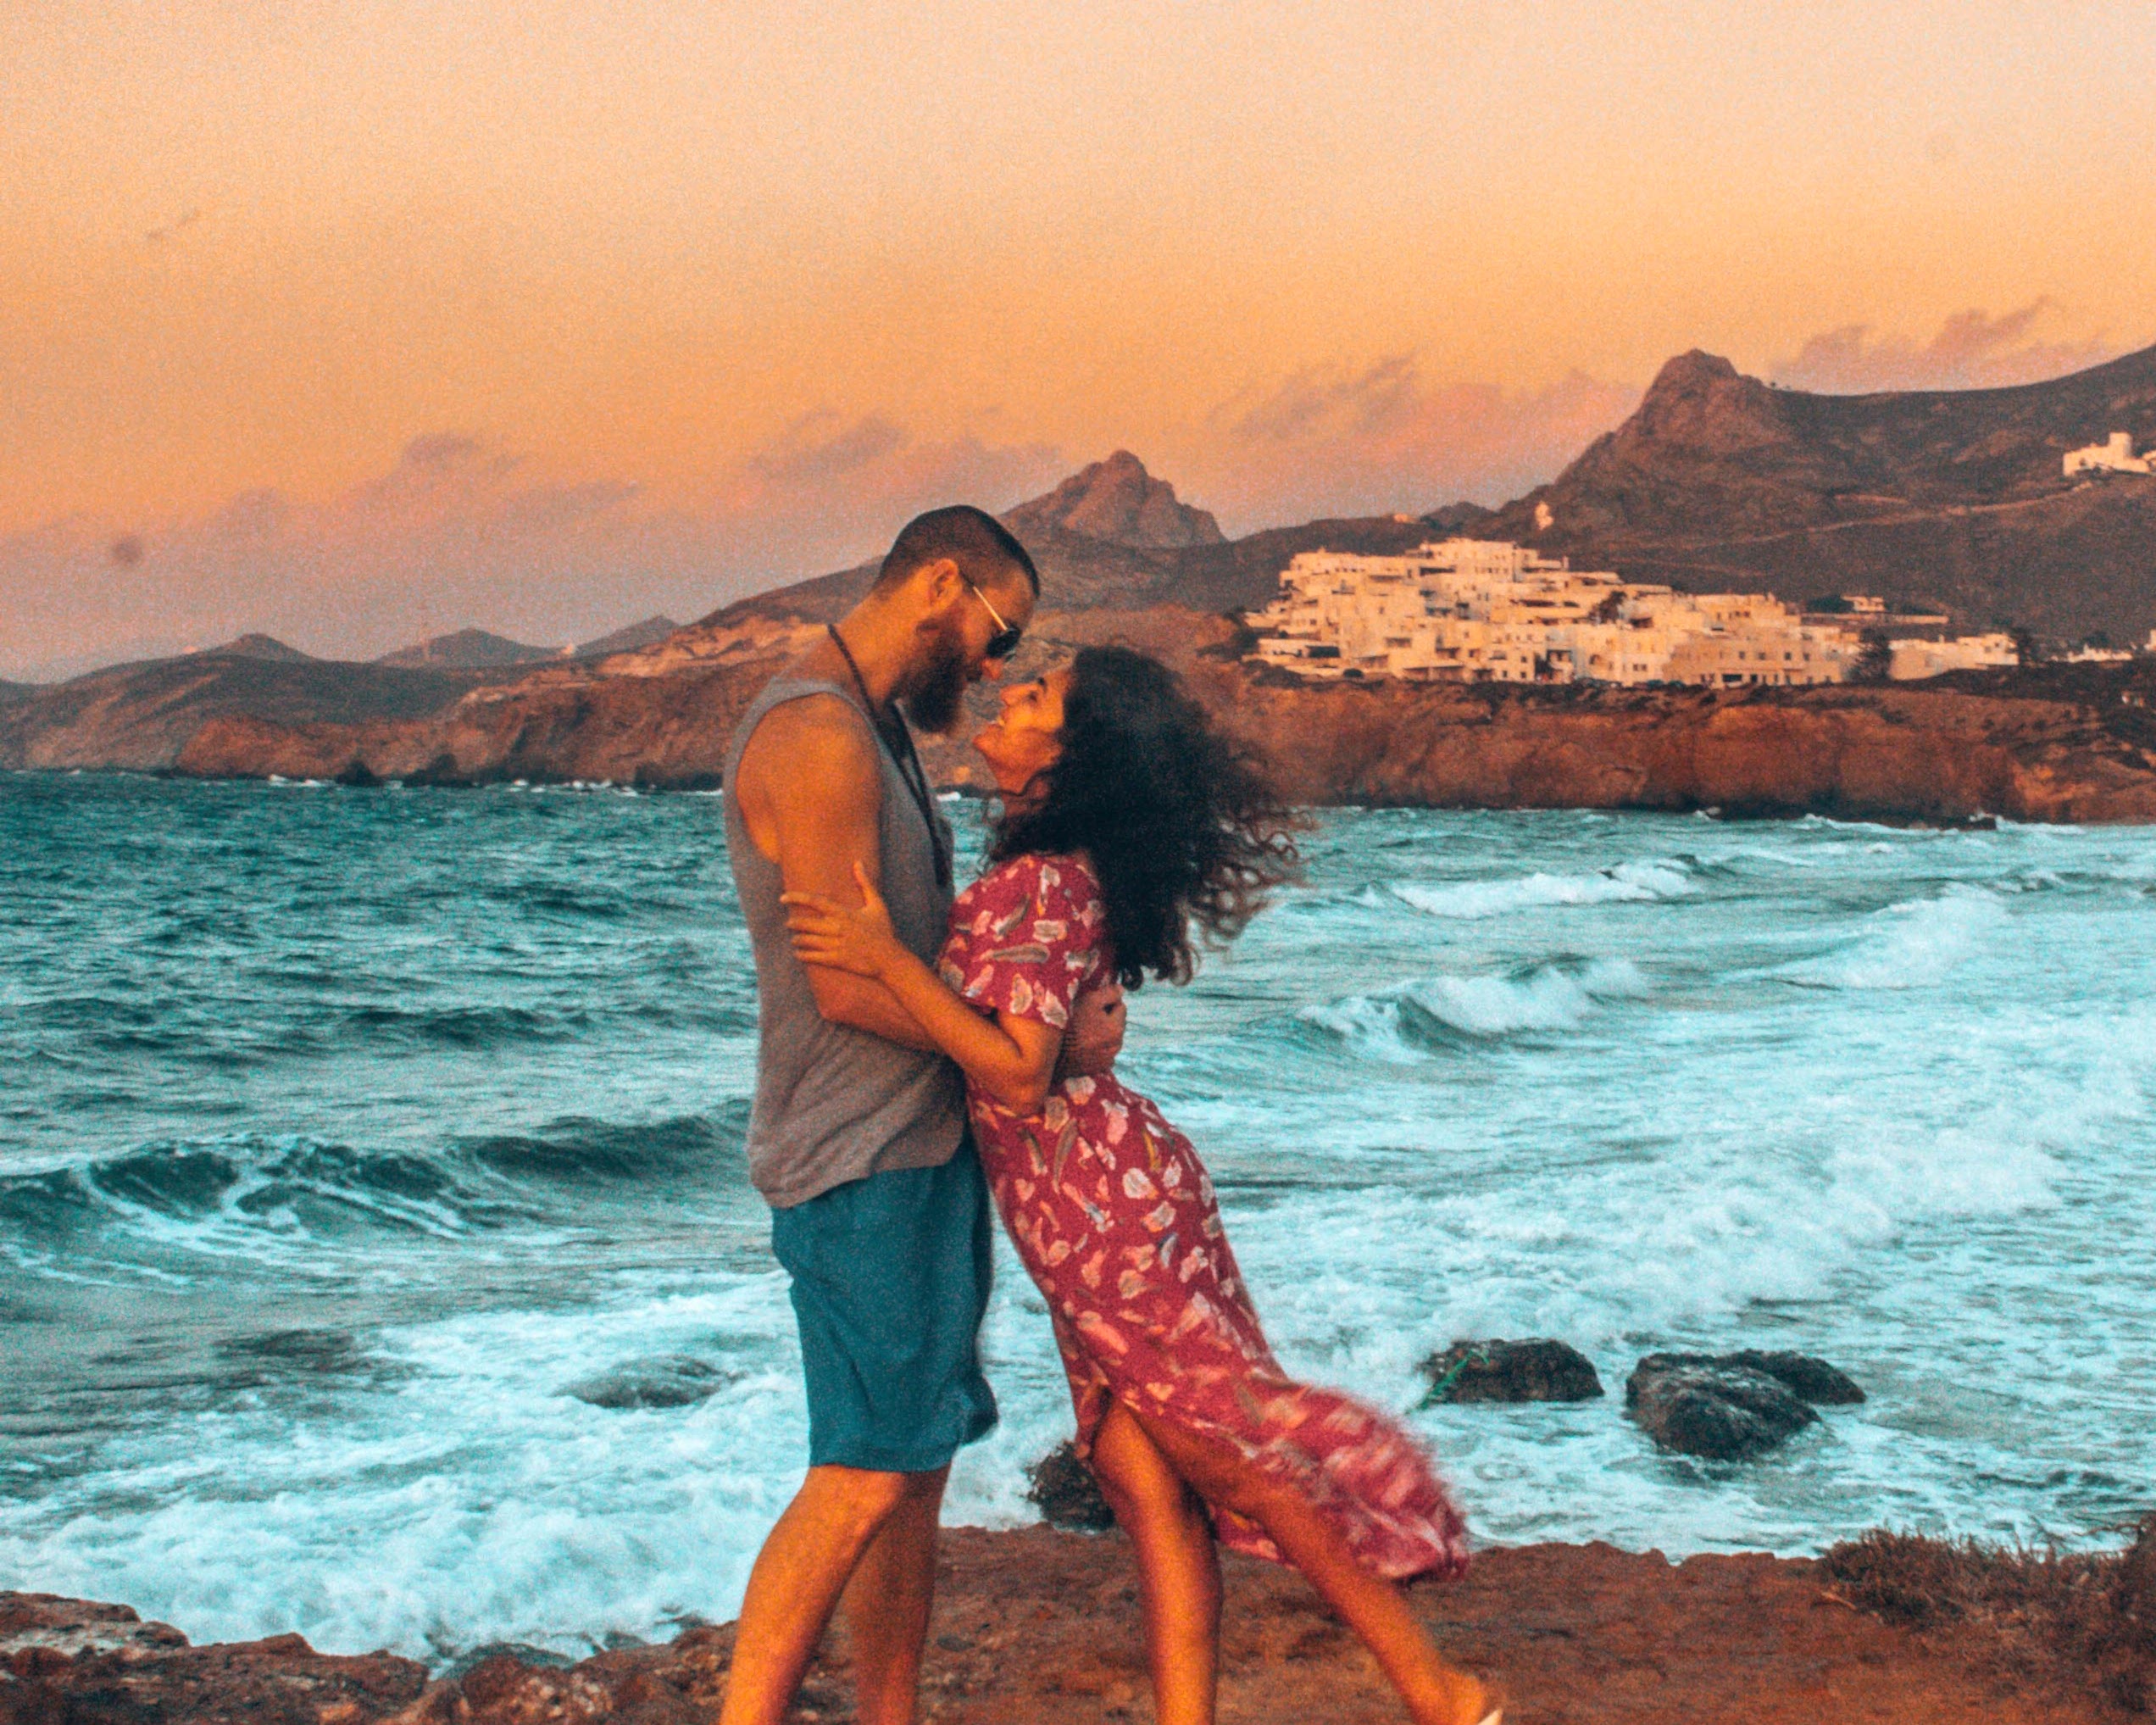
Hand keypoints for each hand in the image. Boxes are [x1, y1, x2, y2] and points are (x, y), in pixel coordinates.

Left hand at [784, 862, 906, 979]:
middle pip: (806, 923)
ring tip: (794, 938)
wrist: (889, 958)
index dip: (796, 898)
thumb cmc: (883, 930)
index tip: (783, 897)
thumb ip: (865, 883)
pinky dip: (803, 955)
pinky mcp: (836, 960)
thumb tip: (857, 862)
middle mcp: (837, 928)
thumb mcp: (877, 904)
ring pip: (807, 941)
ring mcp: (835, 945)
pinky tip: (798, 953)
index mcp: (844, 913)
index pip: (815, 902)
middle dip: (794, 923)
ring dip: (797, 939)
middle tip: (788, 923)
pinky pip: (813, 957)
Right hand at [1057, 978, 1124, 1078]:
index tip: (1092, 1005)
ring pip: (1110, 1039)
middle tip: (1087, 1018)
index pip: (1121, 1006)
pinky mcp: (1099, 1068)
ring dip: (1102, 1034)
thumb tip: (1122, 989)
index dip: (1107, 1003)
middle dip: (1107, 1019)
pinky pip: (1103, 1054)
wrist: (1053, 1053)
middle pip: (1116, 1024)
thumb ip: (1109, 993)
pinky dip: (1097, 1049)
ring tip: (1084, 1033)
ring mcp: (1108, 1059)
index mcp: (1117, 1028)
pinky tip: (1084, 1046)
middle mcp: (1117, 1045)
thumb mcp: (1090, 1001)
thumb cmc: (1071, 1023)